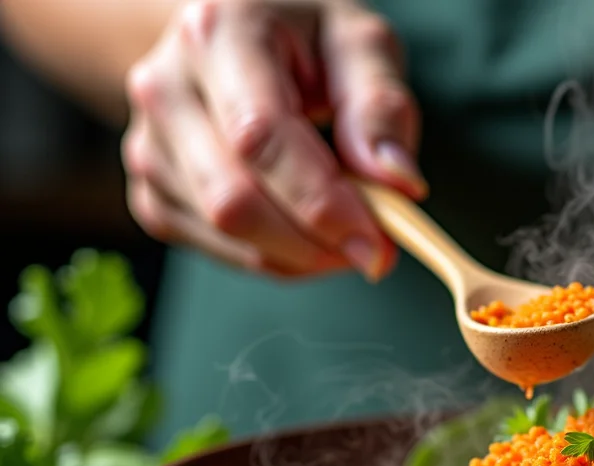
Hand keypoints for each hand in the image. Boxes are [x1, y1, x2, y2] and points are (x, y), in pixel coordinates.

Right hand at [121, 0, 425, 279]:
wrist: (239, 36)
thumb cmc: (308, 40)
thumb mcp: (361, 46)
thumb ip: (382, 107)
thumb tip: (399, 182)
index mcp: (219, 34)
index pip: (261, 137)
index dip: (321, 202)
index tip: (377, 243)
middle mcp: (166, 87)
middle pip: (233, 198)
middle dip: (314, 242)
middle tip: (375, 251)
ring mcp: (149, 142)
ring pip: (225, 233)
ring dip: (301, 254)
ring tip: (345, 228)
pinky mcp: (152, 188)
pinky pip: (217, 249)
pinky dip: (275, 258)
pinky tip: (306, 231)